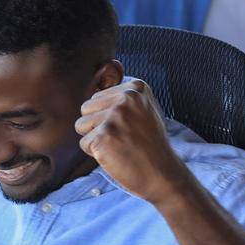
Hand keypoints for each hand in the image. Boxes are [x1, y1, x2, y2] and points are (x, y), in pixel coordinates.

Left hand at [75, 78, 191, 207]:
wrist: (163, 175)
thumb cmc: (150, 144)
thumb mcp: (144, 109)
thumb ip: (124, 94)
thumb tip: (107, 70)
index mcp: (136, 87)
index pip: (97, 98)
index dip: (108, 117)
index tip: (131, 128)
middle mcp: (126, 98)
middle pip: (86, 108)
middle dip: (98, 126)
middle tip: (123, 138)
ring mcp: (114, 116)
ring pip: (81, 125)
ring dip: (95, 139)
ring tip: (119, 146)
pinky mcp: (103, 136)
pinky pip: (84, 144)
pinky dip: (96, 154)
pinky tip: (116, 156)